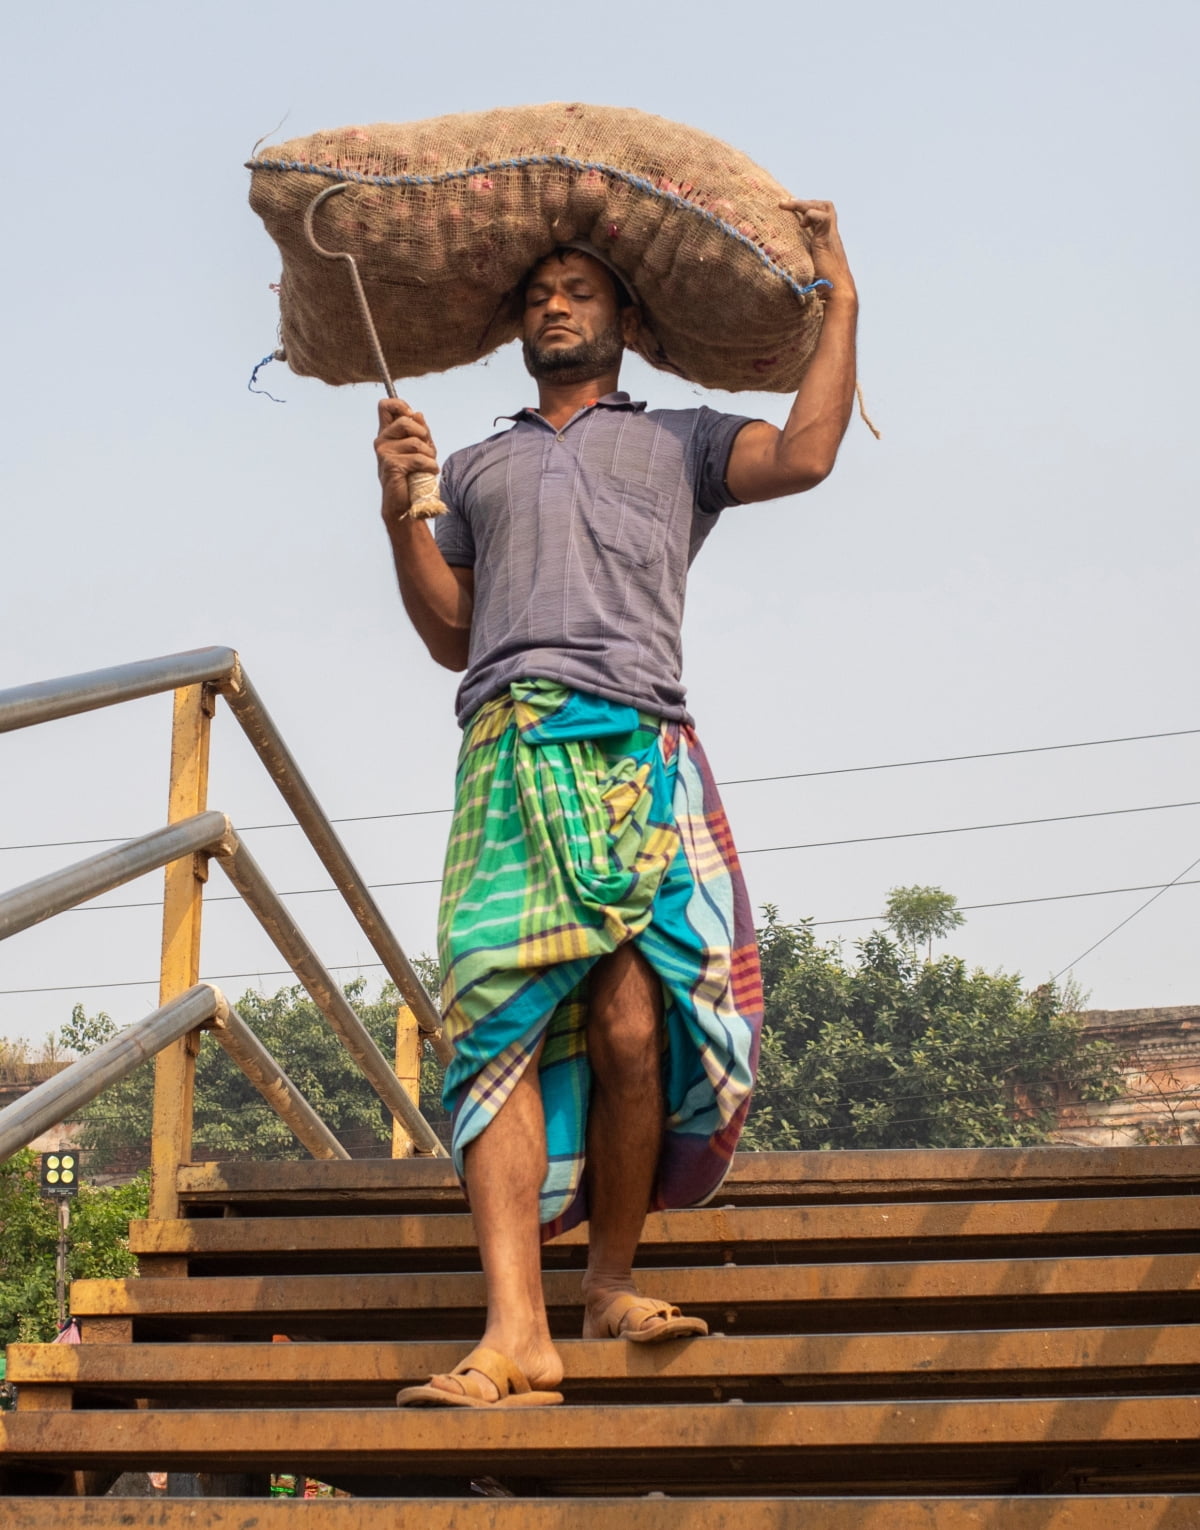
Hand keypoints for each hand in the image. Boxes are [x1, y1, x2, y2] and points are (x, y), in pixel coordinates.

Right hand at [375, 399, 439, 520]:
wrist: (405, 504)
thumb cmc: (413, 476)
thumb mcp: (421, 449)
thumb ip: (419, 431)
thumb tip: (417, 414)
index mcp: (388, 433)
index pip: (386, 405)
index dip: (401, 405)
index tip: (413, 417)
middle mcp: (382, 440)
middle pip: (405, 420)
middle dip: (423, 434)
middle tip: (428, 450)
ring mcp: (384, 452)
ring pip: (415, 441)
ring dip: (429, 454)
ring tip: (429, 465)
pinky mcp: (390, 464)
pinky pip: (418, 458)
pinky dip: (430, 466)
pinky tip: (430, 472)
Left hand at [779, 199, 855, 296]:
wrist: (836, 293)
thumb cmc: (821, 288)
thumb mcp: (806, 269)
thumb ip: (797, 262)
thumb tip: (776, 266)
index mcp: (826, 240)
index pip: (821, 214)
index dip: (807, 209)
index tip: (789, 209)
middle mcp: (830, 235)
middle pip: (825, 206)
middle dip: (805, 201)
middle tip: (786, 204)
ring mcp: (830, 236)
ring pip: (825, 207)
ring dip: (805, 204)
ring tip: (788, 206)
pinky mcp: (827, 240)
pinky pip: (823, 217)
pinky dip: (811, 215)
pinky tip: (802, 224)